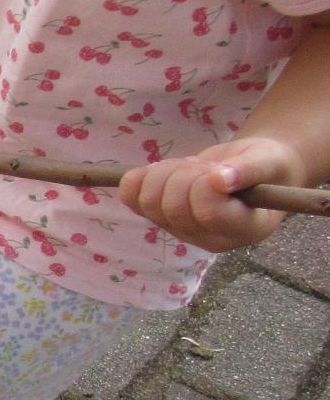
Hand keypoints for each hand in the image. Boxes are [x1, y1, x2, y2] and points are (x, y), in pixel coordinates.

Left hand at [118, 136, 302, 251]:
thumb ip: (248, 171)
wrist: (251, 169)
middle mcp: (210, 238)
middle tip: (205, 166)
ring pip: (148, 201)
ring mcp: (181, 231)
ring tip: (191, 167)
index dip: (203, 184)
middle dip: (184, 174)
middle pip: (173, 207)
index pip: (208, 213)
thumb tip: (220, 180)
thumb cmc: (268, 167)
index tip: (218, 170)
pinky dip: (140, 177)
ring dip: (164, 173)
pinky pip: (130, 197)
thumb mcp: (268, 161)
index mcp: (245, 229)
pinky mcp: (158, 218)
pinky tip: (164, 171)